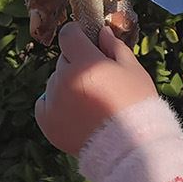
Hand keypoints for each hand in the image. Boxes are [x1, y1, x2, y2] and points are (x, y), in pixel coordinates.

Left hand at [37, 22, 159, 155]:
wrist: (128, 149)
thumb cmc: (137, 106)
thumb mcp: (133, 70)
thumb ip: (115, 47)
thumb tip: (102, 32)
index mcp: (85, 62)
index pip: (68, 34)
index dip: (78, 36)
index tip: (87, 43)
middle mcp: (64, 79)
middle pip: (64, 60)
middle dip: (78, 64)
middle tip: (98, 82)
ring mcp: (52, 101)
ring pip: (55, 82)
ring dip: (68, 86)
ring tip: (91, 105)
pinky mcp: (46, 121)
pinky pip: (45, 102)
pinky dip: (56, 105)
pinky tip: (76, 114)